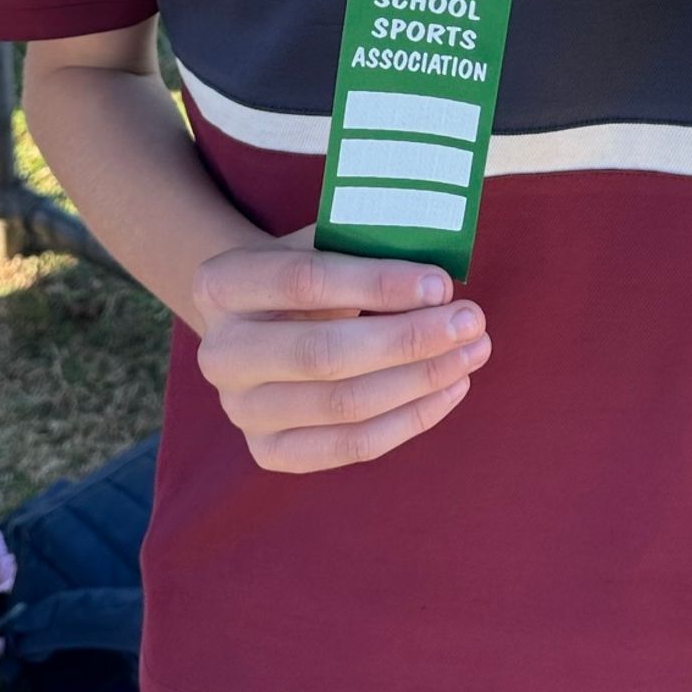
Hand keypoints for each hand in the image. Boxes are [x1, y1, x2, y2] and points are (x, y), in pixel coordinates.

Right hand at [193, 239, 489, 473]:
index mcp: (222, 283)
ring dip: (420, 381)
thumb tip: (439, 281)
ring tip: (472, 353)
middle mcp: (220, 354)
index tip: (441, 283)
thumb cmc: (306, 269)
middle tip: (471, 321)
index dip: (377, 284)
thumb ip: (367, 247)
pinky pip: (350, 446)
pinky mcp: (269, 452)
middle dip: (408, 339)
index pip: (304, 281)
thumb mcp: (321, 240)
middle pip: (323, 354)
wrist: (256, 319)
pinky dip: (409, 419)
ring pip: (343, 406)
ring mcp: (241, 411)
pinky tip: (451, 388)